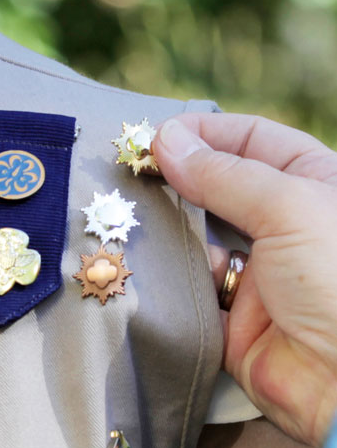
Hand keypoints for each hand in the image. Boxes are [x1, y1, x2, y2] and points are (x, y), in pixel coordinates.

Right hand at [154, 114, 336, 446]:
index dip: (207, 132)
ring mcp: (257, 271)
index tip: (158, 134)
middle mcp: (284, 225)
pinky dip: (174, 275)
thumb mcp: (289, 208)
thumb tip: (166, 140)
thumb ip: (223, 175)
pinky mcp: (231, 315)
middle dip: (180, 177)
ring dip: (171, 225)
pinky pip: (192, 285)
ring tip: (134, 211)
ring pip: (201, 235)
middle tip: (133, 170)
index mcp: (313, 186)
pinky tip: (154, 262)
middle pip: (221, 186)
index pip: (254, 141)